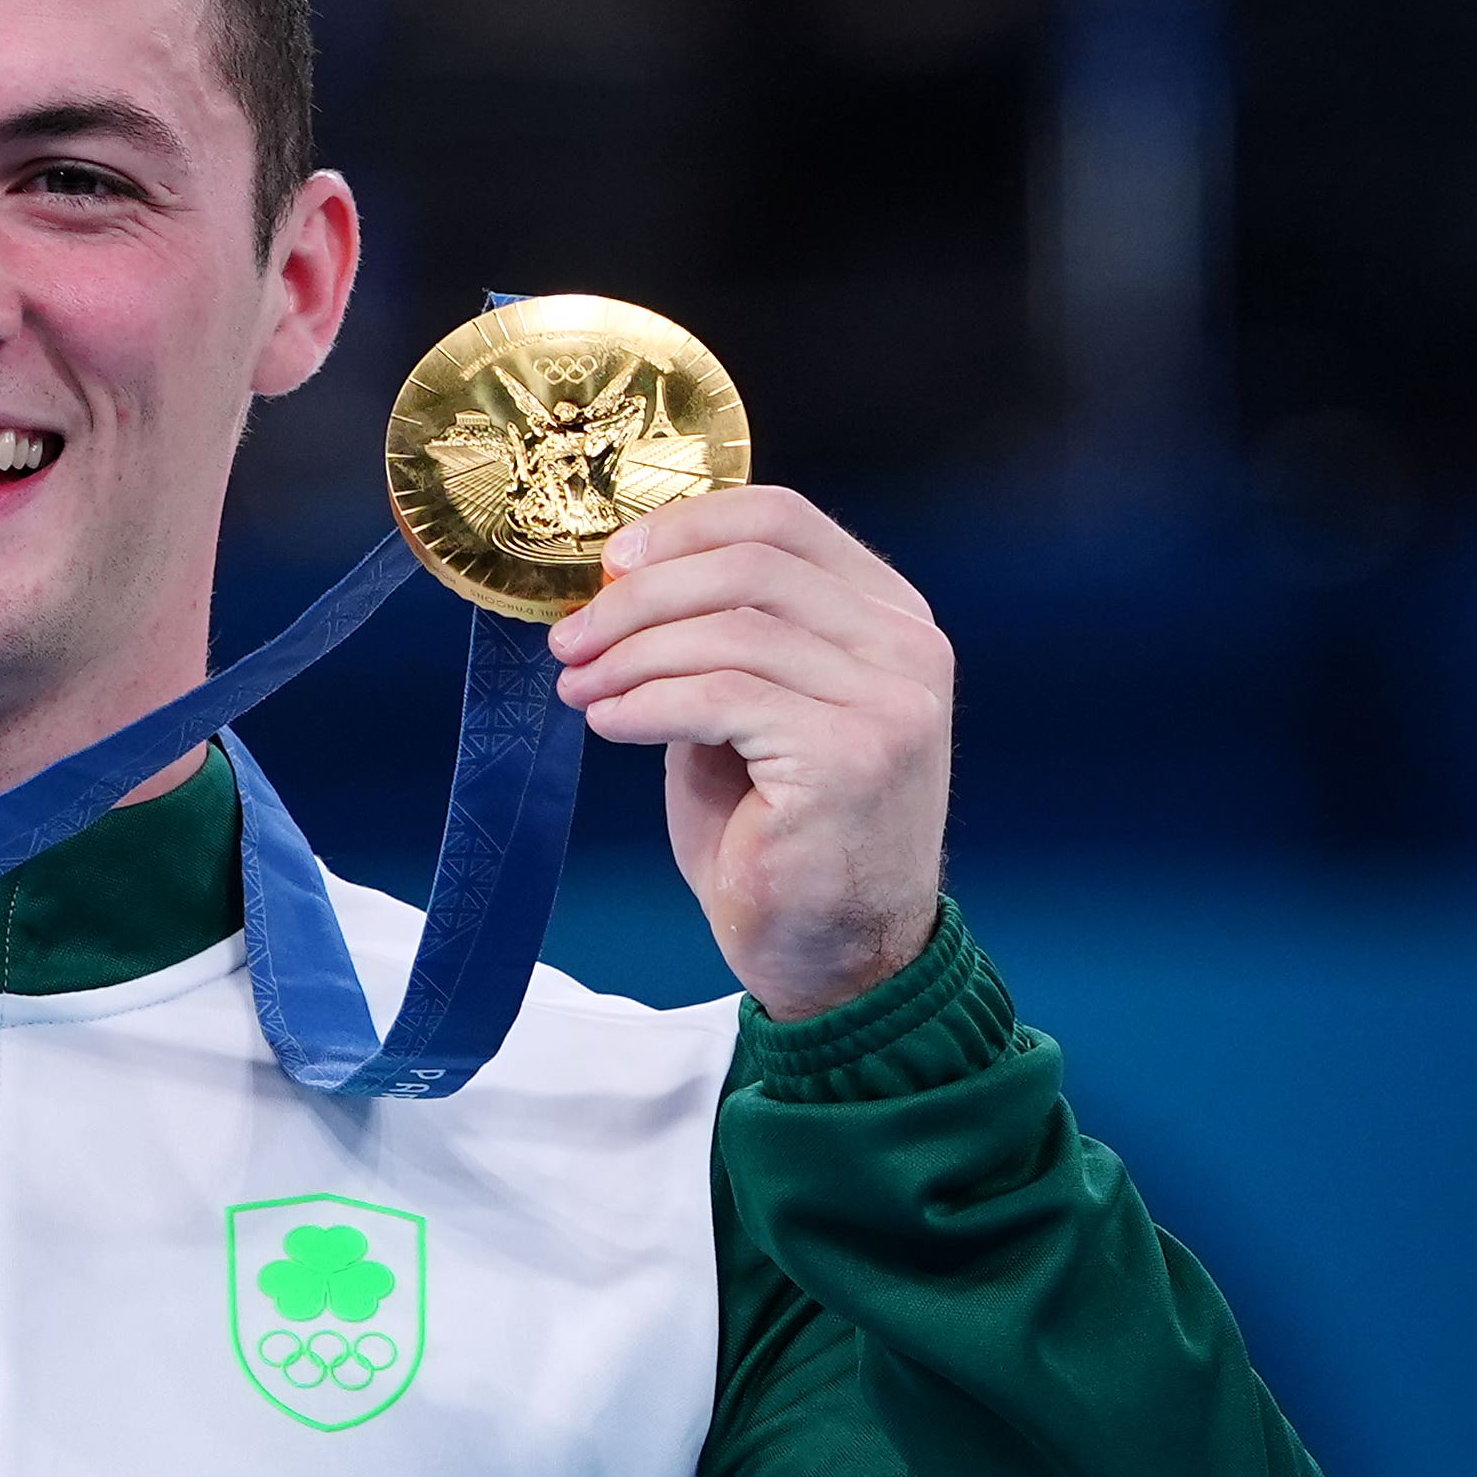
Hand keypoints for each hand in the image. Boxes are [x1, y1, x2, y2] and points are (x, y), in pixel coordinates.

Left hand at [547, 488, 949, 1020]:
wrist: (836, 957)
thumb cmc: (783, 836)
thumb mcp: (750, 712)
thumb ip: (718, 638)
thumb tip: (622, 584)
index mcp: (887, 616)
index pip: (782, 519)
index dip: (685, 527)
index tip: (611, 562)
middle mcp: (905, 646)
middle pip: (749, 566)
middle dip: (639, 596)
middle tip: (570, 637)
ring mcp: (889, 700)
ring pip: (729, 629)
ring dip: (631, 654)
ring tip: (579, 687)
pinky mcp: (851, 757)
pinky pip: (720, 698)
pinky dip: (647, 703)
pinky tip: (609, 724)